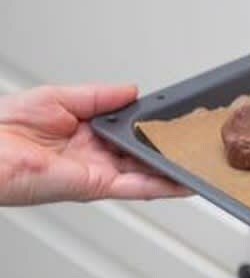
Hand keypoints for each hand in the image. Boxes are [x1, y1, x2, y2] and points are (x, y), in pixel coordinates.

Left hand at [0, 84, 187, 204]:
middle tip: (196, 141)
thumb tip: (132, 91)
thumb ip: (99, 95)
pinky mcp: (95, 186)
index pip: (128, 130)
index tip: (176, 120)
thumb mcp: (58, 96)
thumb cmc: (2, 127)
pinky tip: (185, 183)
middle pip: (142, 154)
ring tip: (202, 164)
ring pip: (147, 173)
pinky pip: (136, 187)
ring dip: (174, 170)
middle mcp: (94, 156)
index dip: (152, 126)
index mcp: (84, 133)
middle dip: (169, 149)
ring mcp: (97, 173)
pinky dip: (163, 186)